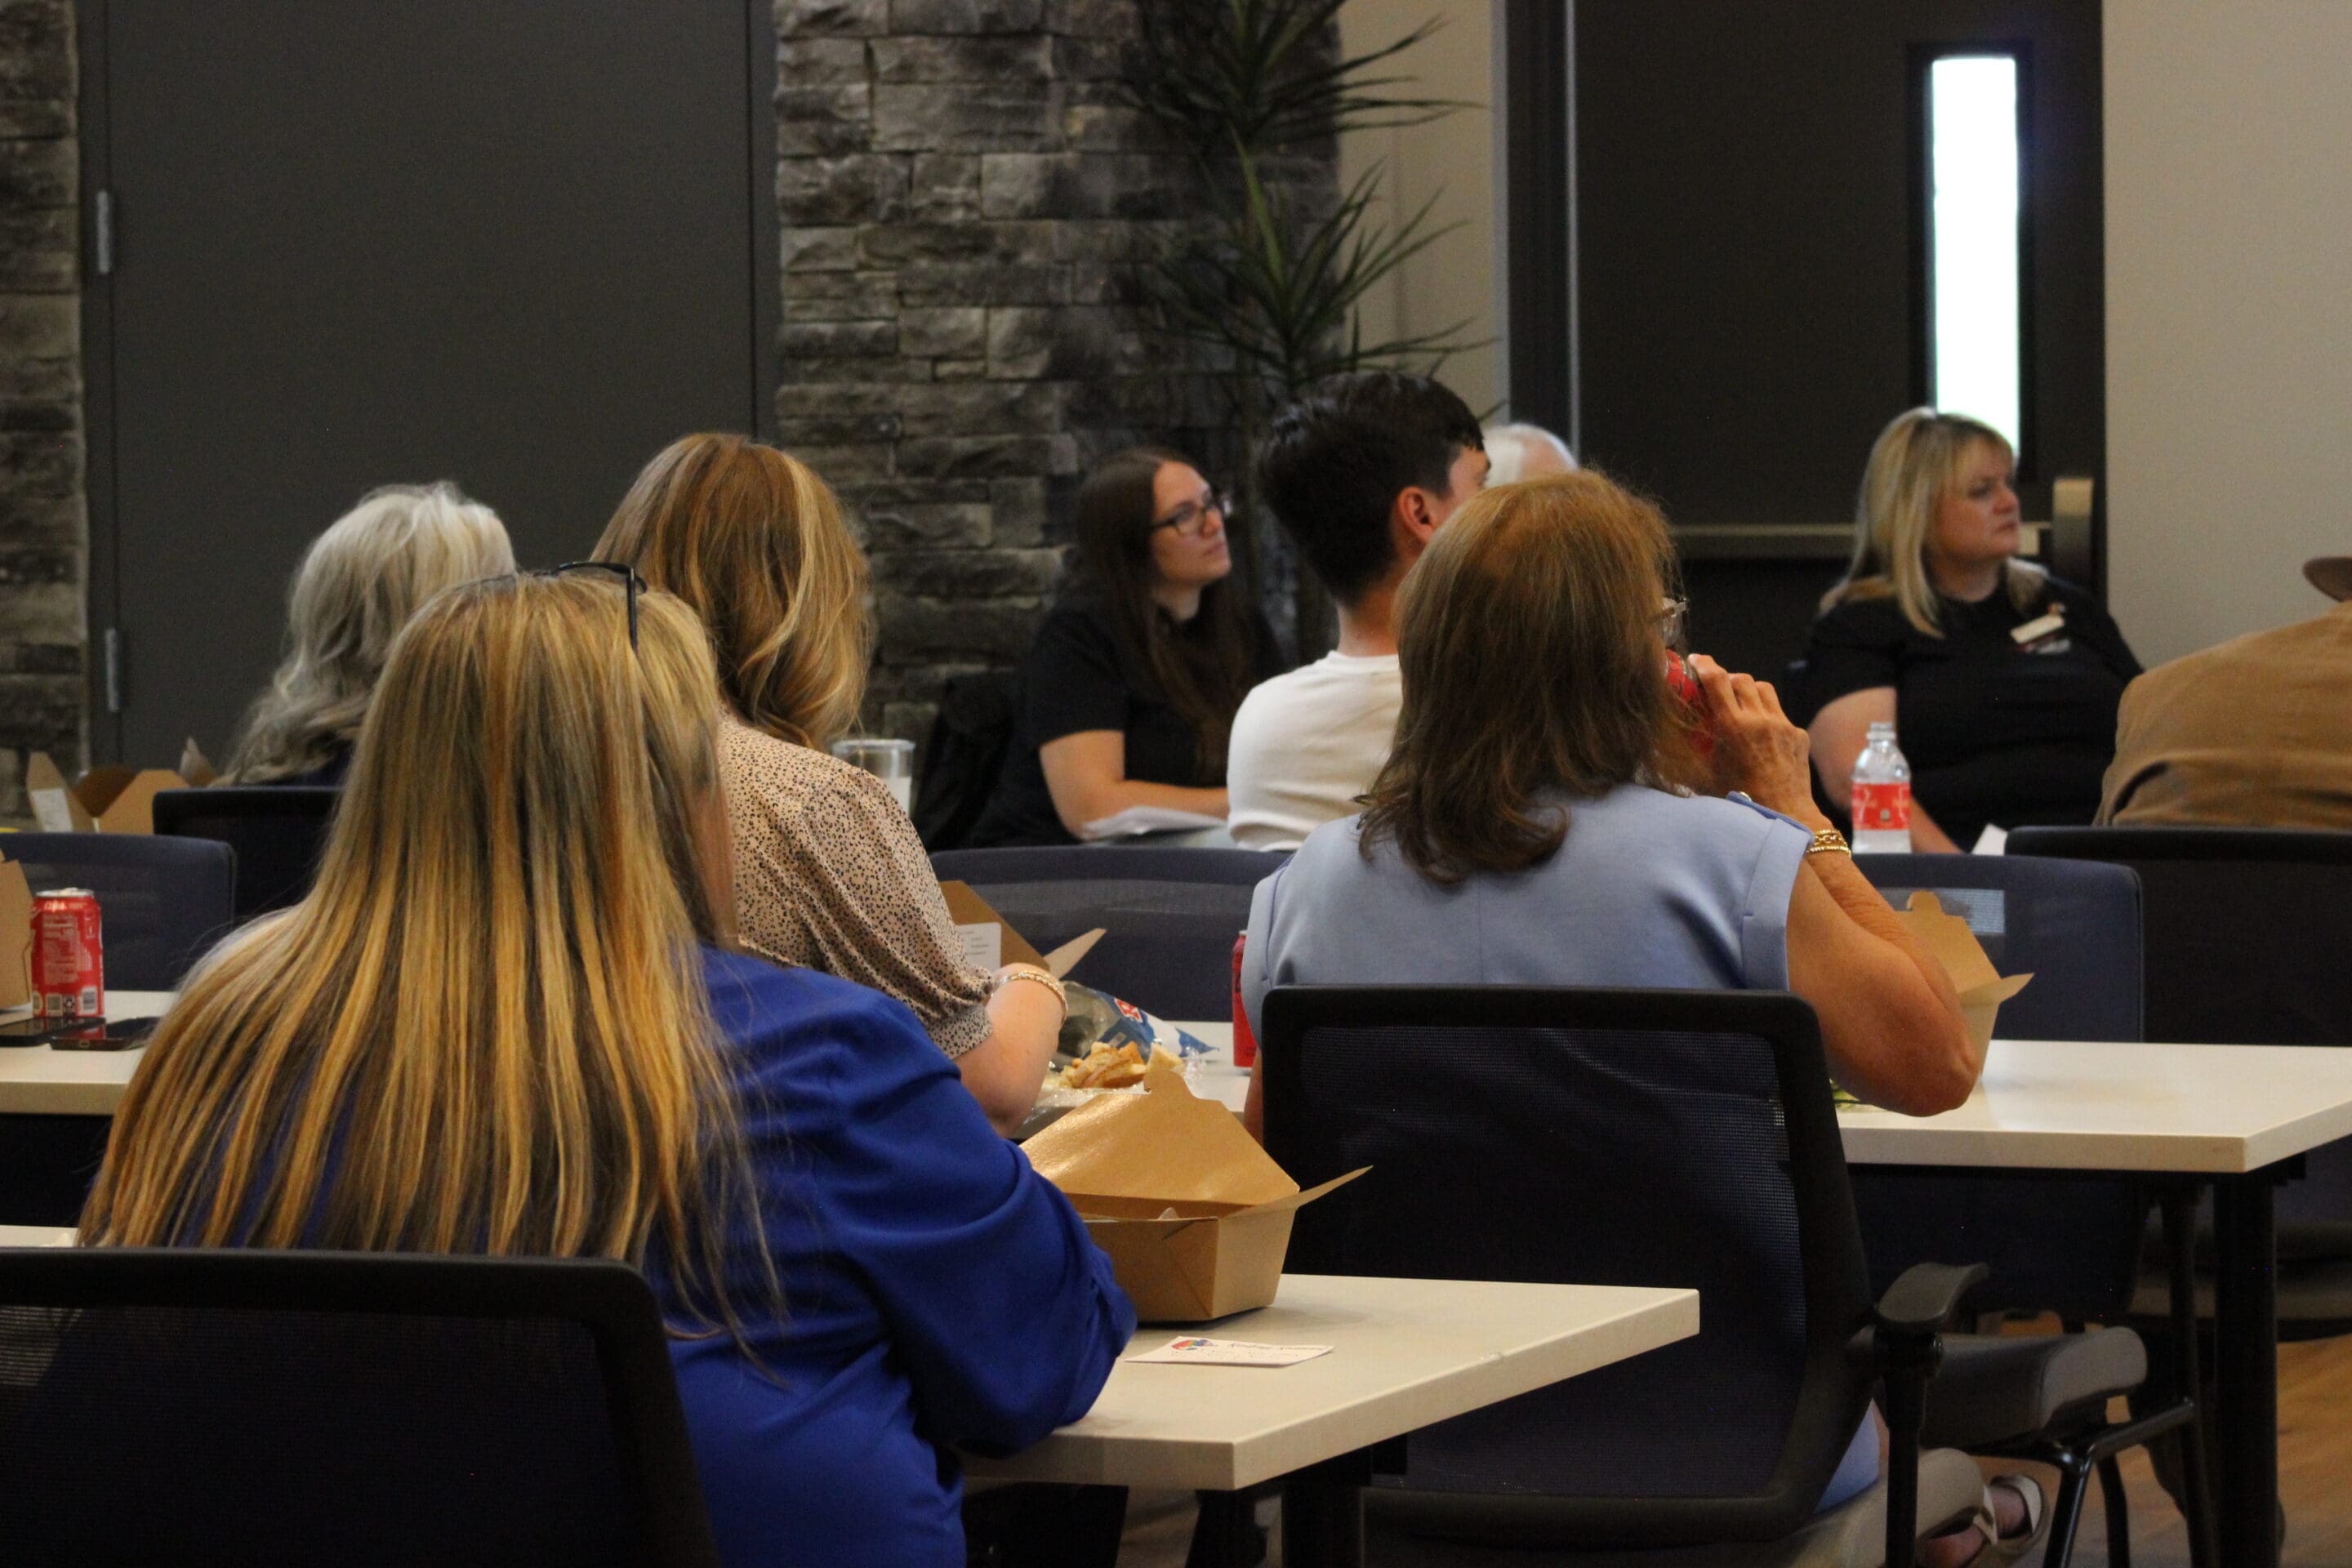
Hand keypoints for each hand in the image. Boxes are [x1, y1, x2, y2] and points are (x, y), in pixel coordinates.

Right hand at [1687, 654, 1826, 826]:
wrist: (1784, 815)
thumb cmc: (1739, 801)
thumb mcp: (1703, 779)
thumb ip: (1682, 758)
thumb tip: (1658, 750)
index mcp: (1732, 727)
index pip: (1717, 680)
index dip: (1705, 665)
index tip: (1697, 660)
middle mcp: (1759, 719)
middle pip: (1741, 679)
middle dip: (1726, 678)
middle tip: (1716, 688)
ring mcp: (1783, 725)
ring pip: (1764, 689)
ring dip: (1749, 690)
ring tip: (1740, 704)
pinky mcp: (1798, 735)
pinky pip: (1780, 714)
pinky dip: (1767, 716)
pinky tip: (1761, 736)